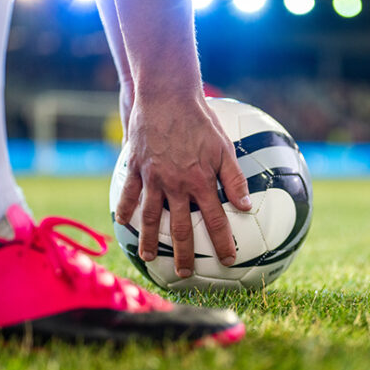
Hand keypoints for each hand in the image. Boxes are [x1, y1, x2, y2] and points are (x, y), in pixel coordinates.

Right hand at [114, 95, 251, 277]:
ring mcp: (152, 178)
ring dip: (150, 240)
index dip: (222, 242)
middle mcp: (176, 185)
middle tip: (185, 274)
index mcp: (200, 182)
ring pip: (150, 217)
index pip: (214, 220)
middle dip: (184, 254)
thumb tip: (246, 206)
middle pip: (179, 228)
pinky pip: (128, 193)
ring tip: (150, 258)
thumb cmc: (200, 119)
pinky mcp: (136, 167)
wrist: (167, 96)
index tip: (229, 260)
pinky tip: (123, 223)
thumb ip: (234, 178)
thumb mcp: (224, 147)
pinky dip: (125, 210)